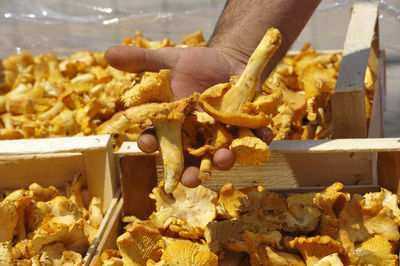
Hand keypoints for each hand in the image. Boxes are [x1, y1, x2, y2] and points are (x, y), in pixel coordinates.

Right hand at [105, 45, 272, 186]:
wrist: (228, 60)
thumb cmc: (196, 64)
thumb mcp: (170, 60)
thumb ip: (143, 61)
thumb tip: (108, 54)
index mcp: (174, 124)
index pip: (159, 139)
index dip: (152, 143)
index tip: (148, 143)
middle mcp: (196, 137)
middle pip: (190, 161)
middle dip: (190, 173)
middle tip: (190, 179)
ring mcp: (221, 137)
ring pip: (220, 157)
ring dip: (223, 161)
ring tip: (225, 158)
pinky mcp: (244, 130)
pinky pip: (252, 140)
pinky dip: (260, 140)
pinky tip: (266, 135)